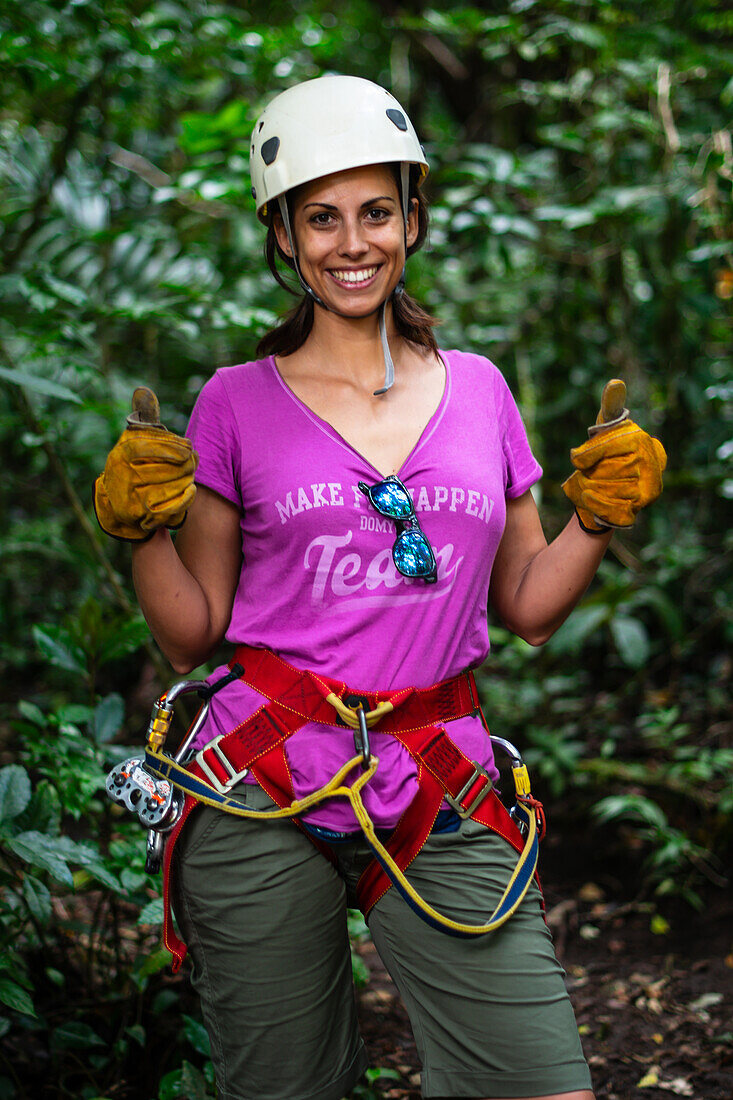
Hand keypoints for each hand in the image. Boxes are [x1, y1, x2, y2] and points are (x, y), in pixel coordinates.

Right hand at [93, 388, 197, 540]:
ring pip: (170, 485)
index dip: (173, 447)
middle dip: (185, 464)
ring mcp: (131, 497)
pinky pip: (171, 506)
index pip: (150, 446)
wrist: (119, 507)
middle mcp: (122, 475)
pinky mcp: (141, 516)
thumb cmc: (134, 466)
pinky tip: (191, 490)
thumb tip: (143, 389)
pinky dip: (185, 498)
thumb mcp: (135, 440)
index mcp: (122, 453)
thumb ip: (144, 418)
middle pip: (165, 467)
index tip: (189, 447)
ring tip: (190, 475)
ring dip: (186, 480)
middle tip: (194, 462)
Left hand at [562, 379, 666, 531]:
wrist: (606, 490)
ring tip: (591, 485)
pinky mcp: (640, 510)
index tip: (576, 459)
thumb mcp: (606, 428)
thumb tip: (615, 383)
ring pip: (610, 488)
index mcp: (643, 442)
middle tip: (588, 472)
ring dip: (591, 487)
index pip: (616, 444)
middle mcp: (652, 465)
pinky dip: (596, 504)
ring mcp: (649, 489)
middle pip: (611, 468)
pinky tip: (588, 499)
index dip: (593, 452)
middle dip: (592, 471)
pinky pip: (613, 508)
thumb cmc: (605, 453)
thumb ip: (610, 406)